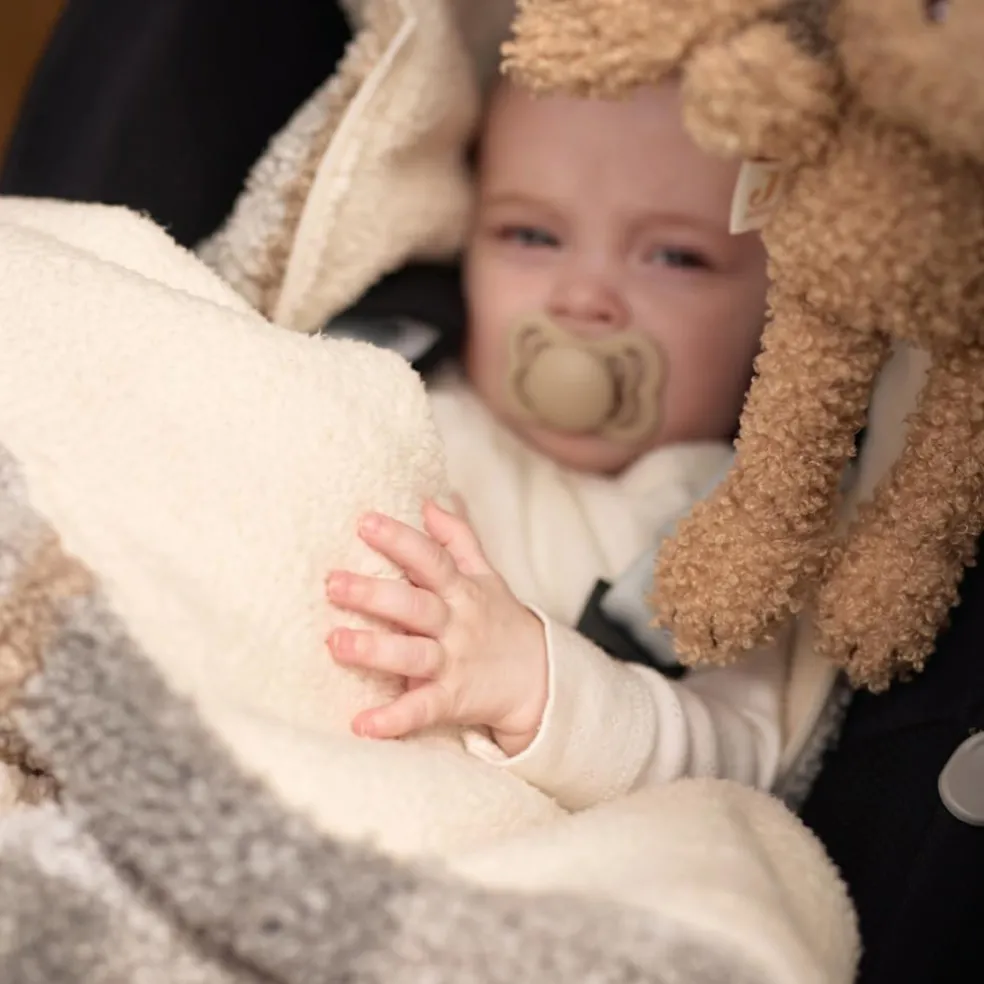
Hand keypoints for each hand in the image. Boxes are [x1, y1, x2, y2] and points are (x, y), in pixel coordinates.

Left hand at [325, 500, 547, 754]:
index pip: (430, 559)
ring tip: (335, 643)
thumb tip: (430, 501)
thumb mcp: (486, 576)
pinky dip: (393, 719)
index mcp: (461, 590)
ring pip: (412, 654)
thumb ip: (458, 539)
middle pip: (413, 605)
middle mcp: (456, 623)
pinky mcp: (451, 700)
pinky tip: (362, 724)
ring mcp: (453, 662)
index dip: (400, 539)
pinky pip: (421, 709)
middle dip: (373, 594)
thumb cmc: (500, 621)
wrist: (539, 679)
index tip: (365, 522)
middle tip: (331, 583)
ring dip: (374, 650)